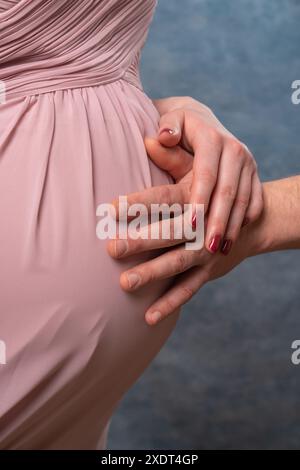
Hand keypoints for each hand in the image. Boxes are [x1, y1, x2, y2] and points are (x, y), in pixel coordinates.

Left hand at [107, 140, 251, 325]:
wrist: (258, 213)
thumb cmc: (217, 181)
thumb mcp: (199, 161)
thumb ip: (174, 152)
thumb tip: (149, 136)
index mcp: (205, 189)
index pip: (169, 195)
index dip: (141, 202)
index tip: (109, 208)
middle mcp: (210, 220)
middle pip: (175, 231)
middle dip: (144, 241)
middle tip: (111, 249)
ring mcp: (213, 247)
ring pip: (183, 262)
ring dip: (155, 273)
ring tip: (125, 284)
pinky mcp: (213, 268)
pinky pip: (192, 287)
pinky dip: (172, 302)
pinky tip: (149, 318)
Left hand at [153, 96, 262, 252]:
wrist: (203, 119)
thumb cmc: (179, 126)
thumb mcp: (172, 121)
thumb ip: (167, 128)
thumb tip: (163, 137)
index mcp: (212, 139)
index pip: (206, 174)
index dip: (199, 199)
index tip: (190, 225)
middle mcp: (234, 150)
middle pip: (228, 191)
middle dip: (218, 221)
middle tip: (207, 247)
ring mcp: (248, 163)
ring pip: (243, 199)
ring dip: (232, 226)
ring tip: (219, 250)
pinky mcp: (254, 174)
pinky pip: (256, 200)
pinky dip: (247, 219)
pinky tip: (234, 238)